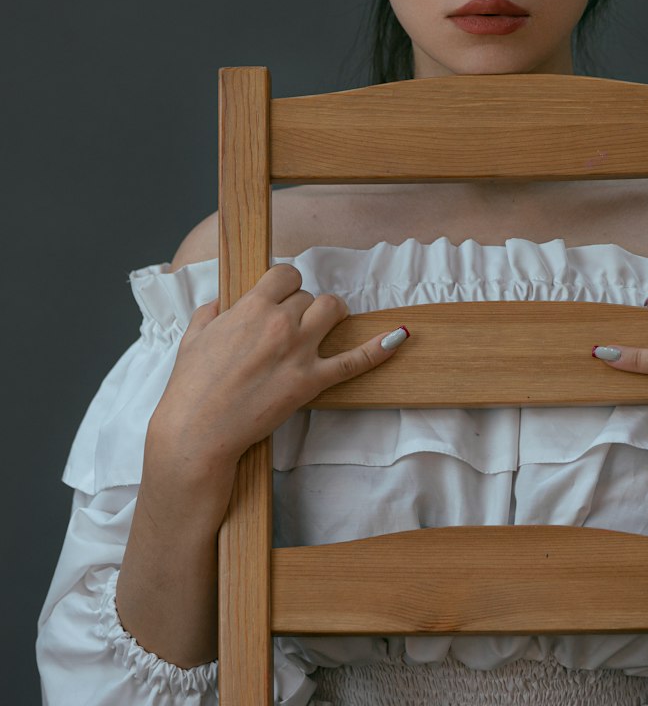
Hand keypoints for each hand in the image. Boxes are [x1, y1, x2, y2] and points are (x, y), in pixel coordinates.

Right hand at [146, 263, 407, 486]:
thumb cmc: (191, 388)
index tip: (281, 296)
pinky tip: (398, 337)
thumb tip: (221, 304)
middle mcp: (279, 323)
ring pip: (333, 309)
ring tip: (327, 323)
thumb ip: (210, 313)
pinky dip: (379, 349)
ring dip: (331, 313)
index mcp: (250, 307)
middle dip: (301, 307)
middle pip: (308, 295)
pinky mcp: (311, 381)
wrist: (198, 431)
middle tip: (289, 328)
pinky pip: (354, 361)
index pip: (286, 274)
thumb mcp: (192, 338)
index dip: (285, 284)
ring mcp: (299, 352)